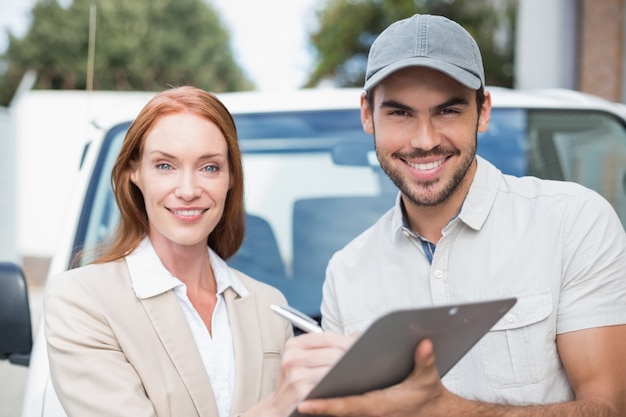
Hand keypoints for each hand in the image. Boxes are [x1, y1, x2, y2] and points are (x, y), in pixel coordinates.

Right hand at [266, 331, 357, 416]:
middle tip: (364, 360)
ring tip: (359, 371)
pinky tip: (347, 384)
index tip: (361, 346)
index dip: (348, 341)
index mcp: (294, 345)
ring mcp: (295, 374)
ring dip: (349, 370)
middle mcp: (292, 357)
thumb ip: (329, 346)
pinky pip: (328, 383)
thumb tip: (357, 336)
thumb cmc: (296, 383)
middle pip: (333, 352)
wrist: (278, 408)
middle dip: (351, 356)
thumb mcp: (306, 360)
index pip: (328, 337)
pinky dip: (340, 383)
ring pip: (333, 367)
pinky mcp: (301, 391)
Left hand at [297, 338, 455, 416]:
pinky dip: (332, 402)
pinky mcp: (367, 412)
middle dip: (317, 400)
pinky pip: (345, 410)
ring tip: (302, 393)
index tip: (304, 404)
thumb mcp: (427, 378)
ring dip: (322, 401)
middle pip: (337, 407)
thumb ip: (425, 360)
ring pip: (338, 411)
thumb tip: (424, 343)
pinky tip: (321, 390)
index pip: (347, 405)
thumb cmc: (427, 396)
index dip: (325, 405)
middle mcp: (369, 411)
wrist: (434, 414)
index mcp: (379, 404)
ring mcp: (367, 414)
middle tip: (296, 394)